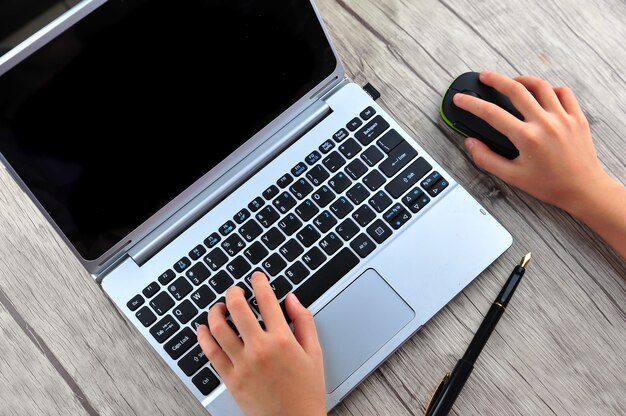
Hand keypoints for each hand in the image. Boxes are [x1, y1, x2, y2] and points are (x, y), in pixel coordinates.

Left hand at [197, 272, 325, 415]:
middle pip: (238, 308)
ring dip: (215, 311)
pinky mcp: (230, 379)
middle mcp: (259, 348)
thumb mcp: (314, 352)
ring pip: (219, 328)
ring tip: (218, 307)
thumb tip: (292, 299)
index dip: (260, 283)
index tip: (256, 277)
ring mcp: (242, 364)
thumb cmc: (306, 391)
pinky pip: (211, 353)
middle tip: (234, 289)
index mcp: (282, 339)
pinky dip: (204, 337)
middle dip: (233, 292)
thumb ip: (304, 322)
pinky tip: (203, 329)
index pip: (266, 300)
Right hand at [453, 70, 610, 215]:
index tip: (460, 99)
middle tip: (484, 76)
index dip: (471, 104)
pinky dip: (550, 89)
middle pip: (516, 90)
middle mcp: (545, 123)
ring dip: (522, 80)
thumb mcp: (512, 176)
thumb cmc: (550, 185)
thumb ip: (487, 159)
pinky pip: (563, 93)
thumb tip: (471, 143)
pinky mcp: (577, 117)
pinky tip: (541, 94)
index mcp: (527, 138)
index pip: (491, 114)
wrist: (584, 190)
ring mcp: (563, 117)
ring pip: (540, 86)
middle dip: (496, 79)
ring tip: (512, 81)